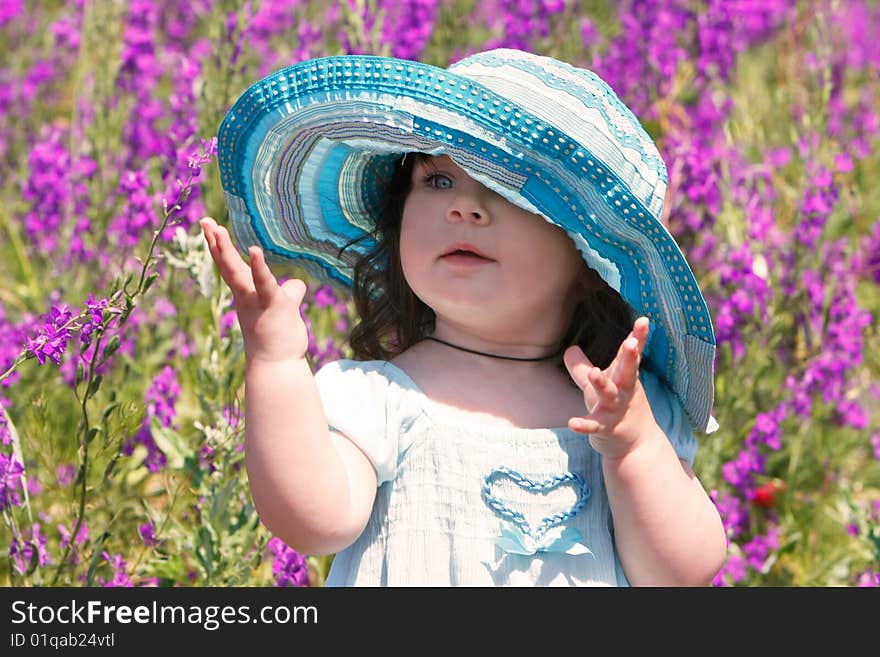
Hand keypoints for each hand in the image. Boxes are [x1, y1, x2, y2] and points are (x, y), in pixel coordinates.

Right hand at [200, 217, 308, 363]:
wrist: (276, 366)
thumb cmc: (278, 338)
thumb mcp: (284, 309)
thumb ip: (289, 293)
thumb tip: (297, 284)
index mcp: (246, 293)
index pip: (229, 265)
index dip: (219, 246)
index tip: (210, 226)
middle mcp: (246, 295)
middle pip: (227, 264)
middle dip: (215, 242)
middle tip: (204, 220)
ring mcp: (257, 300)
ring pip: (238, 272)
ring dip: (226, 251)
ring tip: (217, 228)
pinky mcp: (273, 304)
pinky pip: (265, 283)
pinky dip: (259, 267)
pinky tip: (254, 250)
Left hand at [563, 316, 658, 457]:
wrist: (637, 445)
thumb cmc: (619, 408)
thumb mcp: (602, 385)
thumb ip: (583, 368)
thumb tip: (570, 349)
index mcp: (624, 377)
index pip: (632, 355)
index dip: (639, 337)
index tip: (644, 320)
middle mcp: (623, 391)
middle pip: (627, 371)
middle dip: (629, 357)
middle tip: (631, 343)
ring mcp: (615, 409)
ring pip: (609, 395)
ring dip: (602, 383)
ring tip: (594, 373)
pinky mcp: (606, 428)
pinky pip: (594, 426)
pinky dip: (584, 425)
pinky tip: (572, 423)